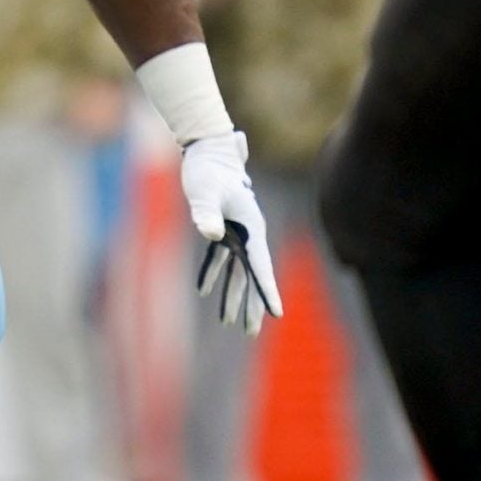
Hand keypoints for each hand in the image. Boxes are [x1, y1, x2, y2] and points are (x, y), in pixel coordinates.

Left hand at [182, 129, 281, 334]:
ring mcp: (235, 230)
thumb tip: (211, 234)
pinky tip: (204, 291)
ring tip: (228, 323)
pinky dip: (212, 273)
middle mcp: (248, 232)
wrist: (207, 148)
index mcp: (251, 227)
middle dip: (252, 303)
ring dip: (233, 294)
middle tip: (250, 332)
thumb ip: (207, 212)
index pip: (261, 265)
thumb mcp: (204, 191)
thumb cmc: (207, 169)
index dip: (267, 290)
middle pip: (252, 274)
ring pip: (237, 270)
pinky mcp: (220, 226)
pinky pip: (219, 256)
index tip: (276, 313)